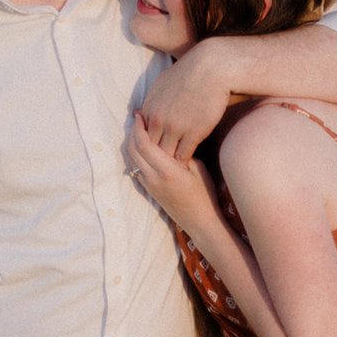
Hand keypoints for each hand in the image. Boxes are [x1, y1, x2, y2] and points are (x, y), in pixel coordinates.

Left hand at [127, 111, 219, 231]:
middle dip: (132, 132)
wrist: (200, 221)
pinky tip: (142, 147)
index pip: (144, 144)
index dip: (138, 128)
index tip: (140, 115)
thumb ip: (183, 153)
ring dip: (132, 143)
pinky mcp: (149, 190)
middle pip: (133, 150)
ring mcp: (149, 185)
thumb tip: (172, 139)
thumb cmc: (204, 194)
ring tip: (138, 129)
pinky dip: (135, 155)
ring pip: (132, 160)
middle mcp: (153, 178)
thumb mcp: (198, 169)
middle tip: (137, 119)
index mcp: (166, 170)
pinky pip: (136, 168)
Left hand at [139, 40, 231, 159]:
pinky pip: (183, 155)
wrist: (211, 68)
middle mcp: (158, 120)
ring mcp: (175, 128)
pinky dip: (184, 161)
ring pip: (166, 155)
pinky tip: (188, 163)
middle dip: (156, 158)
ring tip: (174, 169)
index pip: (141, 137)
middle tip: (162, 167)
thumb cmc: (188, 72)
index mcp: (149, 108)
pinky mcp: (193, 133)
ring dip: (170, 162)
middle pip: (151, 149)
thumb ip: (148, 102)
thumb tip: (137, 112)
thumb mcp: (160, 84)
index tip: (155, 152)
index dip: (148, 146)